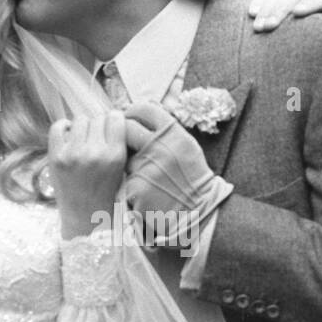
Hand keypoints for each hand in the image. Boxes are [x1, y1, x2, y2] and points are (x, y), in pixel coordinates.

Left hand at [46, 112, 127, 237]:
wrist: (84, 217)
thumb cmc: (105, 193)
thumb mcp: (120, 169)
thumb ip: (116, 143)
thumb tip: (109, 115)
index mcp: (115, 156)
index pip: (115, 118)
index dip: (113, 121)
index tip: (110, 129)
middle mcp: (94, 152)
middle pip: (97, 118)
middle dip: (97, 126)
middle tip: (95, 139)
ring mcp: (73, 154)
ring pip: (80, 119)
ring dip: (82, 127)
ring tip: (82, 141)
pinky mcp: (56, 157)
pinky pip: (58, 126)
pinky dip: (64, 127)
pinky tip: (68, 137)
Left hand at [122, 102, 231, 246]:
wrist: (199, 211)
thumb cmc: (192, 179)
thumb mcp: (187, 146)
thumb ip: (168, 130)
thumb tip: (145, 111)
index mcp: (174, 134)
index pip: (145, 110)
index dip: (133, 112)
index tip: (129, 117)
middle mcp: (160, 147)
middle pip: (127, 129)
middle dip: (123, 134)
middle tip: (125, 143)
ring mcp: (146, 168)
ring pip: (125, 159)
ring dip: (131, 166)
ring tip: (150, 178)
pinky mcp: (136, 188)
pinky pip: (127, 181)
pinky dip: (133, 186)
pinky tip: (148, 193)